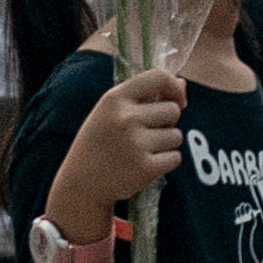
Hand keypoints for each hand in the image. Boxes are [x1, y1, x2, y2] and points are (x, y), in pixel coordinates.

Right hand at [53, 65, 189, 215]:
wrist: (80, 186)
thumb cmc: (100, 144)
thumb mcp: (110, 112)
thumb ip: (143, 95)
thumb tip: (182, 83)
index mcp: (114, 99)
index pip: (158, 77)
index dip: (174, 87)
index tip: (177, 99)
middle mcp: (125, 118)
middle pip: (173, 110)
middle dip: (166, 122)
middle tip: (144, 135)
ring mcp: (135, 144)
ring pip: (176, 135)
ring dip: (165, 144)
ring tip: (141, 151)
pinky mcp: (145, 168)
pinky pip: (175, 157)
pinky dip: (165, 162)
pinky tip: (144, 165)